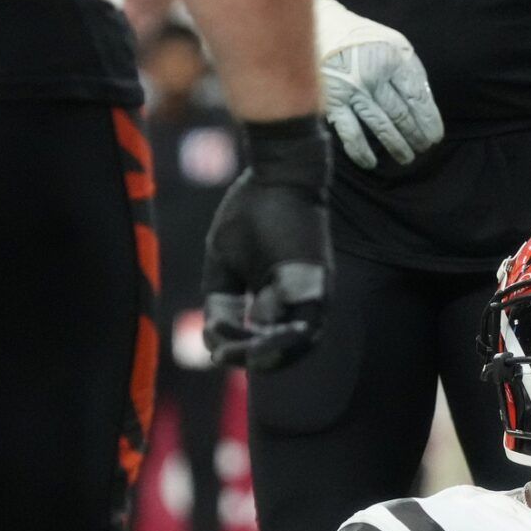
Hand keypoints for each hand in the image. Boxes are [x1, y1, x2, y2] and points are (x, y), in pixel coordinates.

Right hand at [203, 118, 333, 369]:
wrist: (281, 171)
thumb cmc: (251, 210)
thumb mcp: (225, 262)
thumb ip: (225, 299)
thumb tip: (218, 336)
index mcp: (278, 299)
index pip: (260, 341)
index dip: (235, 349)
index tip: (212, 340)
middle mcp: (300, 301)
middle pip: (282, 353)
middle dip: (248, 359)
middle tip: (223, 354)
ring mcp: (313, 295)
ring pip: (297, 346)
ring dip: (266, 354)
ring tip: (239, 348)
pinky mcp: (319, 284)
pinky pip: (306, 326)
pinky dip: (282, 339)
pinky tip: (257, 334)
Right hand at [316, 0, 444, 170]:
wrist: (316, 25)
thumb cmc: (361, 38)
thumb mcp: (393, 43)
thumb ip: (410, 71)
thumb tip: (425, 105)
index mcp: (393, 59)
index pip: (418, 98)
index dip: (429, 121)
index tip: (435, 136)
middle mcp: (375, 76)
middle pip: (402, 114)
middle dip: (416, 136)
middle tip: (423, 148)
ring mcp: (353, 91)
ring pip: (382, 127)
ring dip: (397, 146)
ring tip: (406, 157)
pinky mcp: (332, 102)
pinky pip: (350, 134)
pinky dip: (361, 152)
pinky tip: (370, 163)